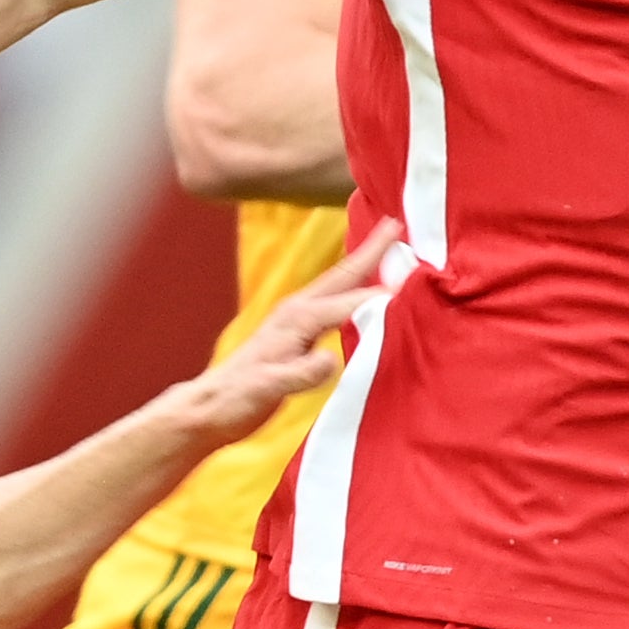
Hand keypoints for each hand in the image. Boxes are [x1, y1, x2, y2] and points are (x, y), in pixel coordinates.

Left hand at [160, 230, 392, 436]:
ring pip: (337, 283)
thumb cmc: (237, 398)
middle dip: (371, 249)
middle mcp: (297, 310)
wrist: (210, 407)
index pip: (351, 301)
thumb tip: (331, 359)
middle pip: (343, 274)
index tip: (418, 277)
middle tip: (396, 221)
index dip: (384, 292)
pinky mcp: (295, 332)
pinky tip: (360, 290)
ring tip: (385, 244)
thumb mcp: (268, 388)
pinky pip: (332, 301)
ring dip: (363, 263)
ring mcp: (295, 319)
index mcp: (297, 319)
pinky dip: (351, 287)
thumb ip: (299, 374)